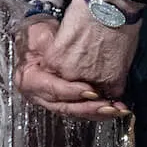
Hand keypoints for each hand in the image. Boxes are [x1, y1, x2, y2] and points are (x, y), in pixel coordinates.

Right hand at [15, 17, 129, 121]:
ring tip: (117, 109)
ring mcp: (52, 101)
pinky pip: (81, 110)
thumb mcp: (41, 35)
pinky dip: (98, 111)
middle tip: (109, 105)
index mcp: (29, 80)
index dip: (72, 92)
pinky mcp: (65, 102)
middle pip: (65, 107)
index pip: (53, 90)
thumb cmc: (40, 34)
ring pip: (75, 112)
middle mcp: (39, 95)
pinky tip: (115, 109)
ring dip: (97, 112)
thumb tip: (55, 59)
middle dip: (89, 108)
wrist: (42, 37)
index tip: (91, 91)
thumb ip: (48, 47)